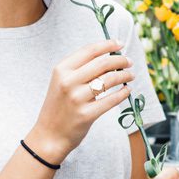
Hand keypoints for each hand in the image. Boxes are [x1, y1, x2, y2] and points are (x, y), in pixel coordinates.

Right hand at [30, 38, 133, 162]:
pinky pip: (111, 100)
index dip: (108, 45)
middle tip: (129, 62)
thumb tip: (109, 56)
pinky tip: (127, 90)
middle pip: (102, 63)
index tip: (120, 44)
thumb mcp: (62, 82)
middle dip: (120, 60)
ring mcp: (77, 99)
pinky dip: (123, 93)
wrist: (49, 135)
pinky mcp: (86, 115)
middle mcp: (68, 82)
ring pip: (109, 80)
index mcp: (61, 69)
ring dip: (124, 75)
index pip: (90, 51)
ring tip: (130, 76)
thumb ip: (81, 68)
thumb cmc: (59, 106)